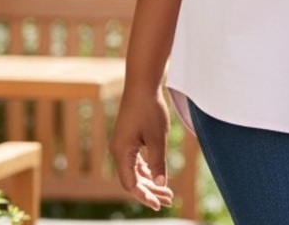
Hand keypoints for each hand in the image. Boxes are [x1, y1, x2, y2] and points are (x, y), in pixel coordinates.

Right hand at [109, 85, 174, 210]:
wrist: (142, 83)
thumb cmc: (149, 109)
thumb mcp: (157, 137)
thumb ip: (158, 161)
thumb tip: (161, 183)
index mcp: (122, 153)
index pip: (131, 184)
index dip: (145, 196)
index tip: (160, 204)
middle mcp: (118, 151)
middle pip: (133, 179)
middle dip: (150, 191)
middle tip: (169, 199)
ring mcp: (122, 144)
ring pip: (135, 170)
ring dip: (150, 180)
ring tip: (167, 191)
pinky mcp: (128, 137)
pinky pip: (135, 160)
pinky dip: (146, 169)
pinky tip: (157, 174)